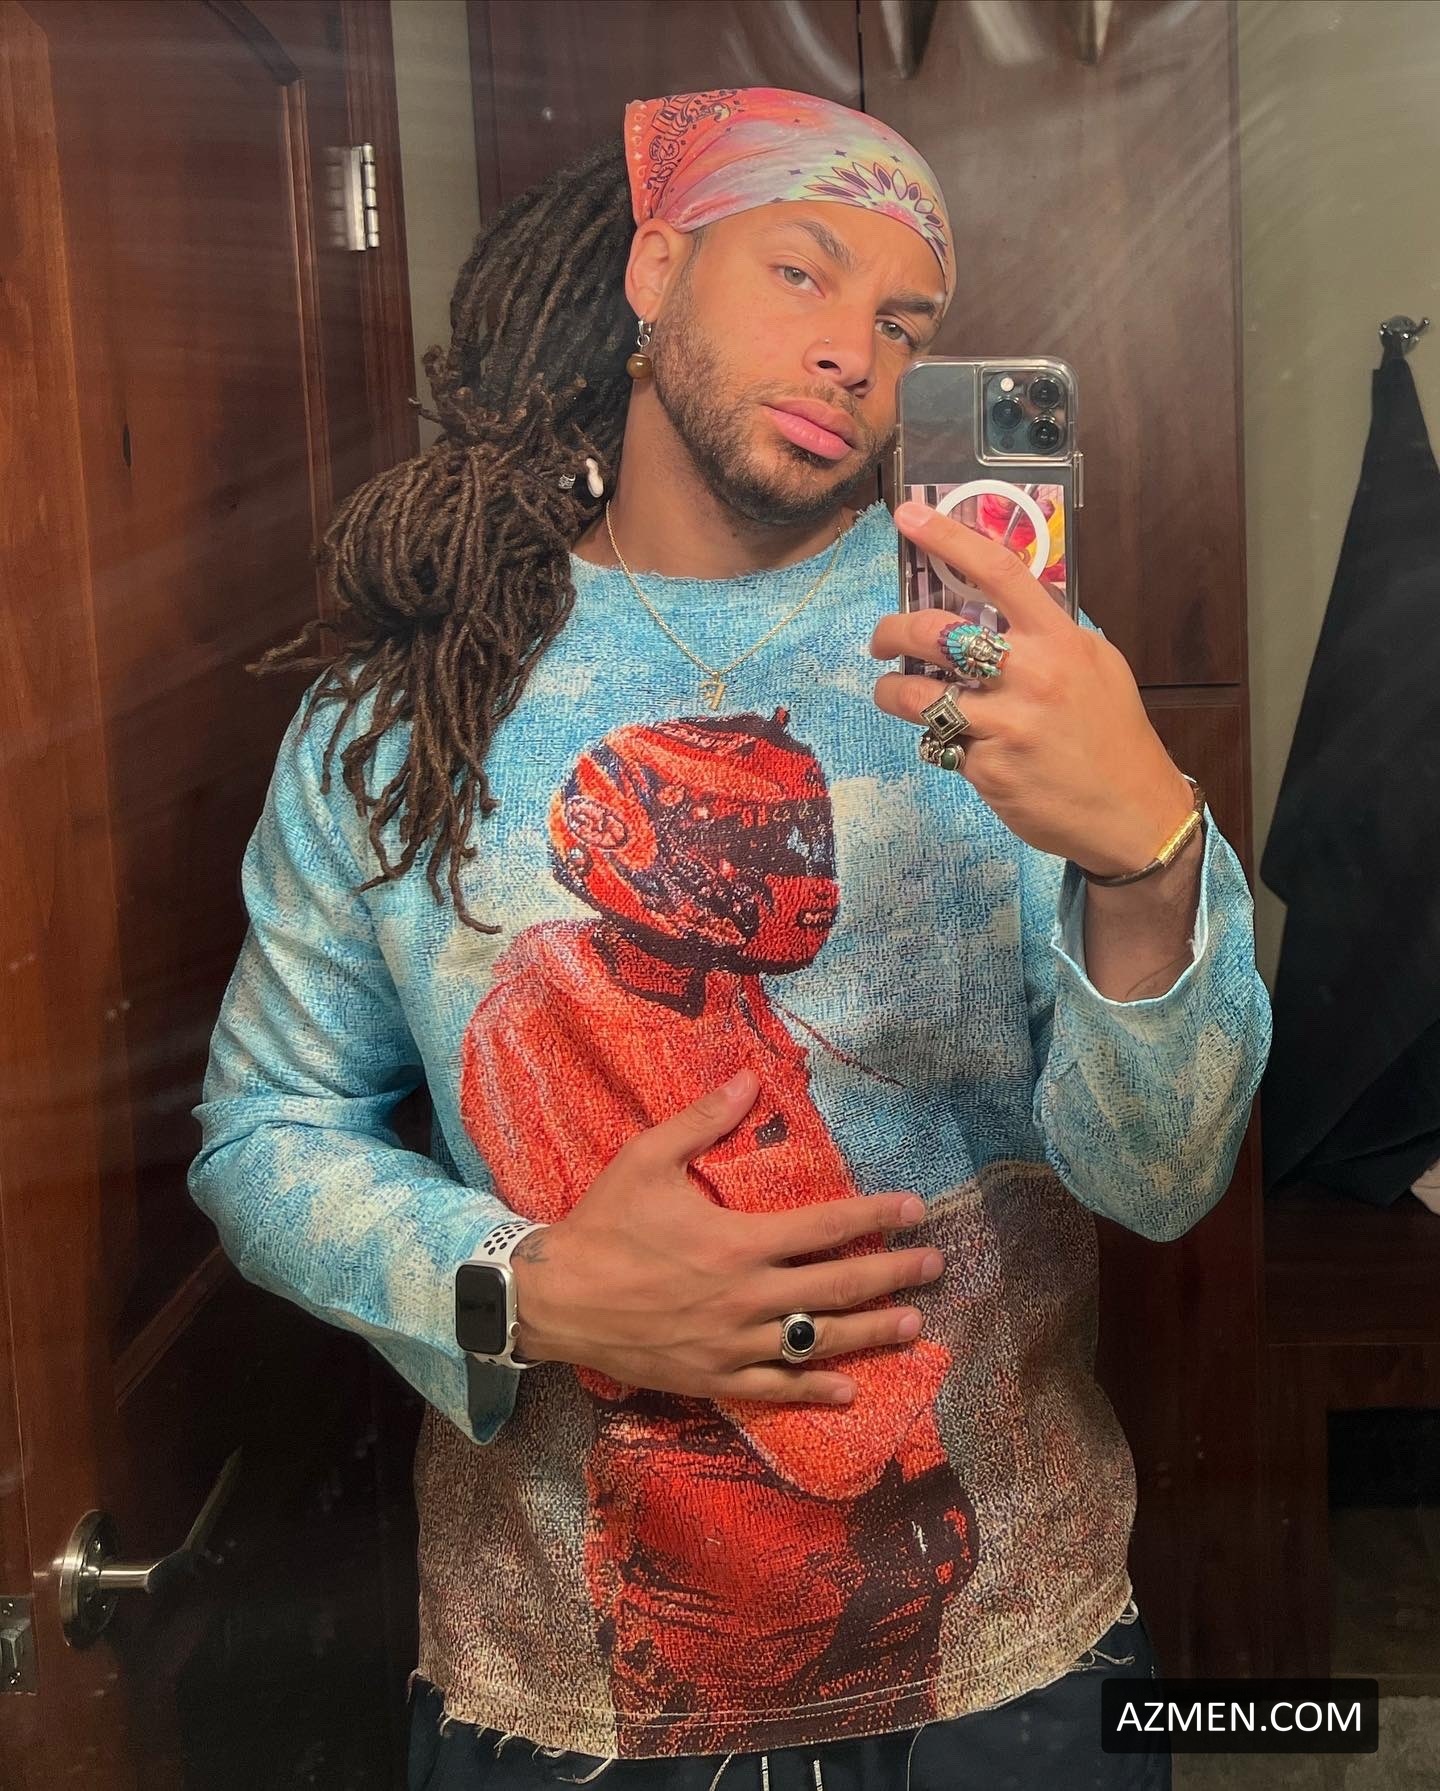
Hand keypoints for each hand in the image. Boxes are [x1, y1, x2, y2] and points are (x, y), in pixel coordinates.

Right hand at [511, 1070, 943, 1404]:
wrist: (555, 1300)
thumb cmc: (603, 1225)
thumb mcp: (646, 1159)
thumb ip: (702, 1121)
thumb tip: (748, 1078)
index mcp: (739, 1241)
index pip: (827, 1226)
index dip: (877, 1216)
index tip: (916, 1209)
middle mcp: (748, 1296)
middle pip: (837, 1287)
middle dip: (892, 1275)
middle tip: (935, 1267)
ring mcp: (733, 1343)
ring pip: (817, 1341)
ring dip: (870, 1332)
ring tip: (912, 1325)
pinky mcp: (713, 1377)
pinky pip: (775, 1387)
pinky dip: (814, 1391)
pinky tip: (848, 1391)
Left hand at [871, 502, 1193, 876]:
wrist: (1132, 814)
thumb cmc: (1113, 735)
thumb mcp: (1096, 665)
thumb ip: (1048, 633)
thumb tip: (997, 604)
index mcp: (1058, 640)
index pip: (996, 571)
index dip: (946, 537)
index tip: (907, 517)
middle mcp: (1030, 675)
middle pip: (934, 634)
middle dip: (892, 632)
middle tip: (883, 640)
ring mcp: (1005, 725)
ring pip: (915, 697)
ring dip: (891, 692)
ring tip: (893, 693)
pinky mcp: (987, 770)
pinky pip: (939, 745)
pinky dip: (938, 742)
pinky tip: (955, 744)